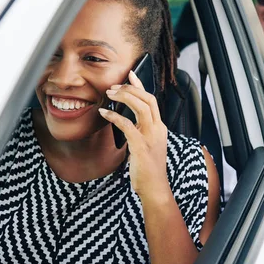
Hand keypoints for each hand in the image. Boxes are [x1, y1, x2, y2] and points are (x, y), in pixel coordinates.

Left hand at [99, 70, 169, 200]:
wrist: (155, 189)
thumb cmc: (148, 170)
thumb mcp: (147, 146)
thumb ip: (141, 132)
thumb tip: (128, 122)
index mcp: (159, 128)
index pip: (151, 100)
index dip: (140, 85)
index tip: (130, 74)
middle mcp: (158, 129)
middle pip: (148, 99)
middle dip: (130, 89)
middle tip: (112, 87)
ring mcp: (151, 137)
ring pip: (141, 107)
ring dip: (124, 97)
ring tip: (109, 95)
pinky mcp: (141, 146)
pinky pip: (127, 125)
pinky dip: (115, 116)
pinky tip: (104, 113)